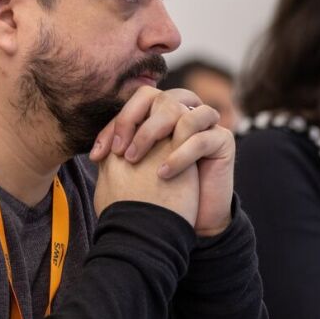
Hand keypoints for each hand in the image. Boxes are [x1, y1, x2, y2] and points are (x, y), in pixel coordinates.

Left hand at [89, 86, 234, 235]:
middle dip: (133, 123)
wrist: (194, 221)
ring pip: (180, 111)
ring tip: (135, 160)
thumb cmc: (162, 195)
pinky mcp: (224, 140)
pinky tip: (162, 174)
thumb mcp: (137, 170)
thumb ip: (122, 153)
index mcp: (166, 114)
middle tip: (120, 152)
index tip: (100, 155)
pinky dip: (179, 155)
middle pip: (159, 98)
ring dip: (152, 134)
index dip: (117, 123)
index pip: (138, 102)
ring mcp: (208, 124)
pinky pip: (201, 138)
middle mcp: (187, 112)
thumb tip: (95, 151)